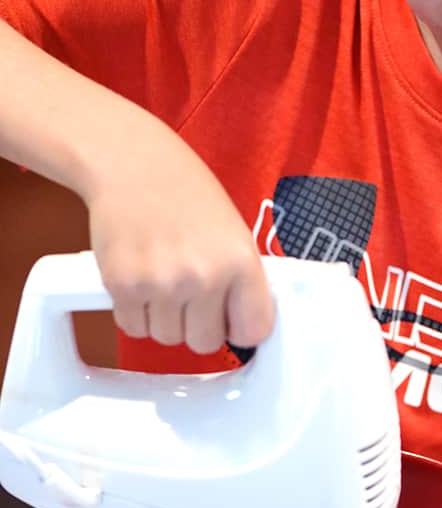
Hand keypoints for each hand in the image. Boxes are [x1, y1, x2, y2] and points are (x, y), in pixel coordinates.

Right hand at [83, 114, 273, 352]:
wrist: (131, 163)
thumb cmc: (185, 194)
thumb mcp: (233, 233)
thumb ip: (242, 282)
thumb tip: (246, 330)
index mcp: (239, 262)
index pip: (253, 332)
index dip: (239, 327)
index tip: (231, 318)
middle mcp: (202, 277)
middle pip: (204, 344)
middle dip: (197, 325)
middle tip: (190, 294)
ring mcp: (160, 284)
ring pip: (167, 339)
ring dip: (165, 319)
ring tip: (163, 279)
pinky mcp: (122, 286)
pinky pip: (133, 328)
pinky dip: (136, 313)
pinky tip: (141, 279)